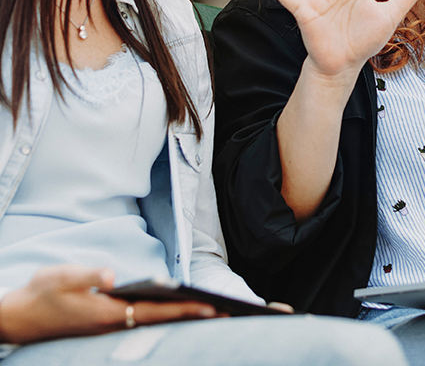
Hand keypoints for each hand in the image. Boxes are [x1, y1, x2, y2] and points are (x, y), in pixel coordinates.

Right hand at [0, 266, 218, 343]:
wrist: (18, 316)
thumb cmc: (41, 293)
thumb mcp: (60, 277)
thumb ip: (87, 275)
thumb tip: (112, 275)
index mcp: (107, 314)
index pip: (155, 312)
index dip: (183, 309)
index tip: (209, 308)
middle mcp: (114, 324)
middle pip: (161, 321)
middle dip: (192, 316)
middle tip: (226, 313)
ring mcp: (112, 326)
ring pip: (155, 323)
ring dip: (182, 317)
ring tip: (212, 311)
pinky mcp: (108, 324)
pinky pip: (145, 321)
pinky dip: (166, 316)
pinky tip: (179, 311)